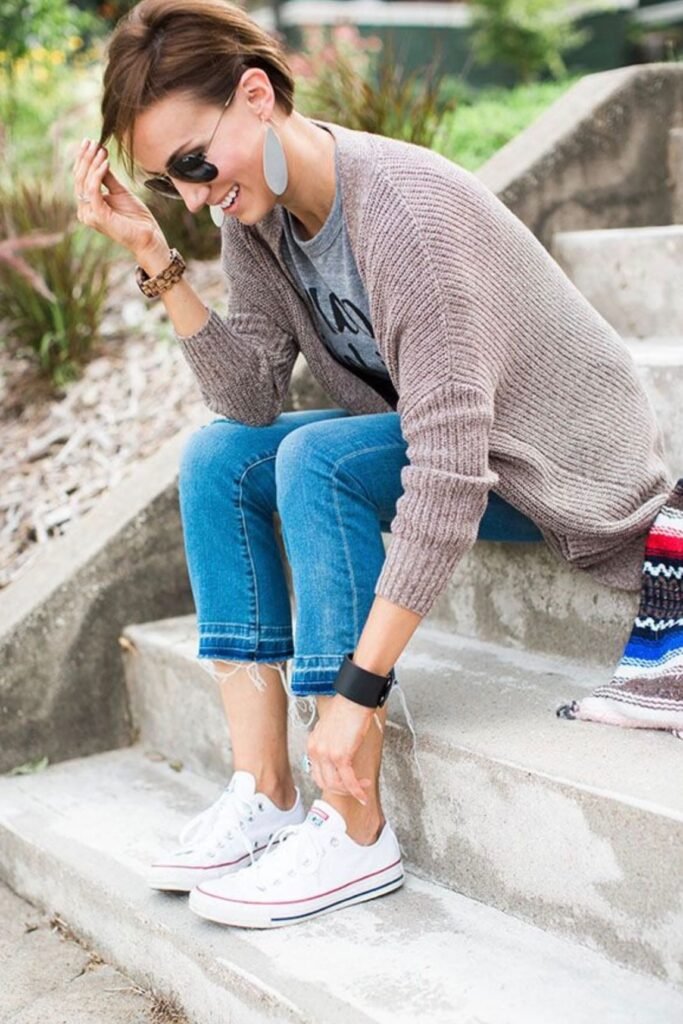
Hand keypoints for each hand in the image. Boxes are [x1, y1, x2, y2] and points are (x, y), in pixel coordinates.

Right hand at [73, 138, 165, 258]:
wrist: (148, 236)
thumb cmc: (135, 217)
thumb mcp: (120, 192)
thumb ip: (107, 177)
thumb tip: (101, 156)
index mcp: (88, 205)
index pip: (80, 178)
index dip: (84, 159)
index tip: (91, 142)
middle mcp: (85, 211)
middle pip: (79, 178)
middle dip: (85, 158)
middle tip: (91, 141)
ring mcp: (90, 215)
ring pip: (84, 182)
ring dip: (92, 163)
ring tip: (99, 149)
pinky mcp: (98, 216)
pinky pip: (93, 190)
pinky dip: (97, 174)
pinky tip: (104, 163)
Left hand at [307, 694, 374, 803]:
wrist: (354, 700)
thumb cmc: (346, 709)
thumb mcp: (330, 728)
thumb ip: (329, 743)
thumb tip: (338, 754)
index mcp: (312, 744)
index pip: (316, 773)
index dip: (330, 782)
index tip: (341, 784)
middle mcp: (316, 751)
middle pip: (324, 782)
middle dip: (340, 789)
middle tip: (353, 789)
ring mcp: (327, 754)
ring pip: (336, 785)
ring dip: (350, 791)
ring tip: (362, 787)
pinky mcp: (341, 755)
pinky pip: (348, 780)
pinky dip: (356, 790)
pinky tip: (363, 793)